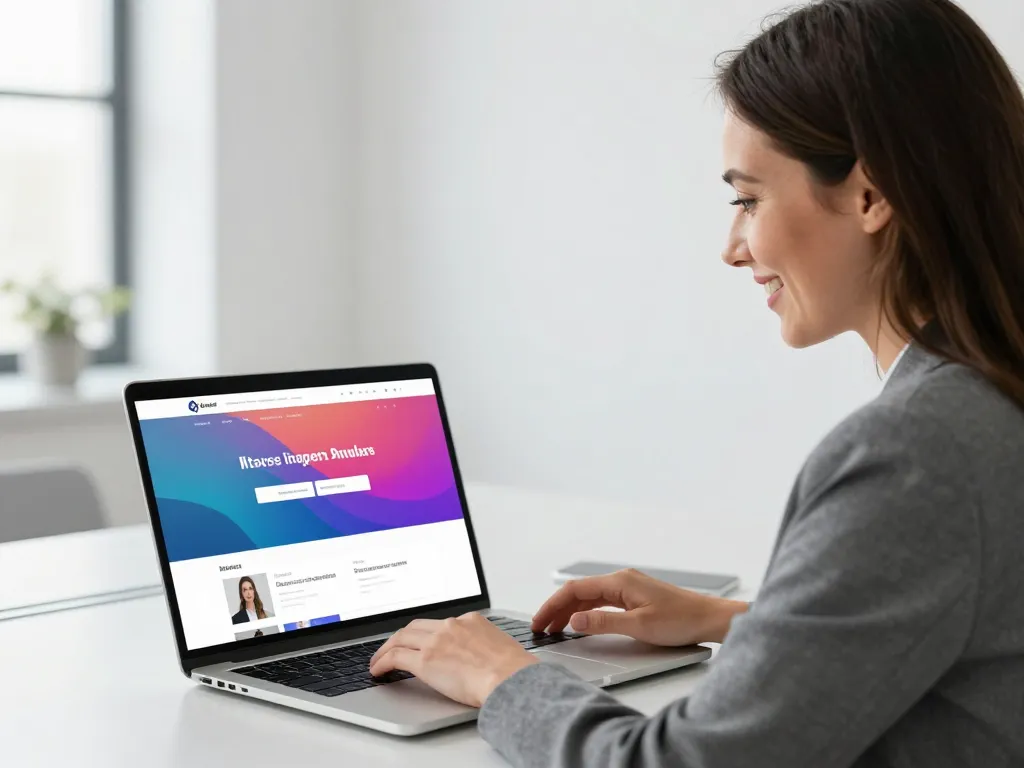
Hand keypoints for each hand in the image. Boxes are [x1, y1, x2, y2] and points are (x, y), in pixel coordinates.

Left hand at [369, 613, 537, 706]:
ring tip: (379, 660)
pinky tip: (378, 670)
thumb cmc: (513, 671)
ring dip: (387, 648)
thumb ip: (483, 645)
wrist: (510, 678)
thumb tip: (479, 658)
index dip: (425, 634)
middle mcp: (451, 626)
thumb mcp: (500, 646)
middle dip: (401, 637)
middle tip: (392, 647)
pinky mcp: (425, 660)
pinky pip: (395, 657)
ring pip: (401, 637)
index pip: (440, 624)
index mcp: (471, 620)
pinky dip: (382, 662)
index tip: (421, 641)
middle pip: (416, 626)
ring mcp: (436, 641)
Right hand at [532, 568, 748, 645]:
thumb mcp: (639, 626)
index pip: (575, 590)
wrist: (709, 619)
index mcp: (620, 581)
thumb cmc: (681, 620)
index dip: (553, 606)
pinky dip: (586, 611)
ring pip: (589, 597)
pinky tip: (581, 622)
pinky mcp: (634, 597)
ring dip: (570, 611)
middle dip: (557, 608)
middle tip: (541, 628)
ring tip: (555, 629)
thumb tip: (575, 620)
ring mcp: (628, 588)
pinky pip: (602, 601)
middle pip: (579, 592)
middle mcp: (622, 580)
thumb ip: (604, 623)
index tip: (539, 621)